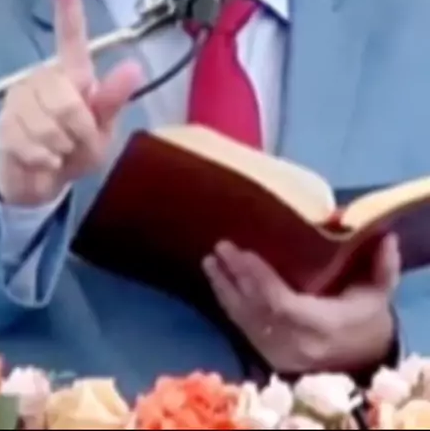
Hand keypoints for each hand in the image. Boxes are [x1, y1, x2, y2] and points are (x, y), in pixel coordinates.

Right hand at [0, 0, 143, 206]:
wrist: (43, 182)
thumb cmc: (77, 149)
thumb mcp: (104, 130)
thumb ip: (113, 100)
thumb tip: (135, 68)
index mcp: (71, 73)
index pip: (71, 36)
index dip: (68, 7)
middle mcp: (43, 78)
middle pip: (66, 98)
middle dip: (78, 129)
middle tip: (76, 141)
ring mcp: (20, 99)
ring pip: (49, 124)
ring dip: (62, 147)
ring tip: (59, 150)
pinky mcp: (4, 123)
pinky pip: (32, 143)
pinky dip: (46, 160)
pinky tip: (44, 159)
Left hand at [203, 234, 399, 374]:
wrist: (359, 359)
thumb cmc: (364, 318)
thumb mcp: (376, 294)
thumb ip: (380, 267)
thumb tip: (383, 235)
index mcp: (321, 326)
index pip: (282, 304)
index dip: (260, 279)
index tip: (243, 251)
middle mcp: (294, 343)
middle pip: (256, 311)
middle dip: (235, 279)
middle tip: (220, 248)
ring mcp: (277, 351)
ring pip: (244, 320)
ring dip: (224, 289)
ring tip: (209, 261)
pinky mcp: (266, 353)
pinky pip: (243, 328)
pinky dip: (228, 304)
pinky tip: (216, 282)